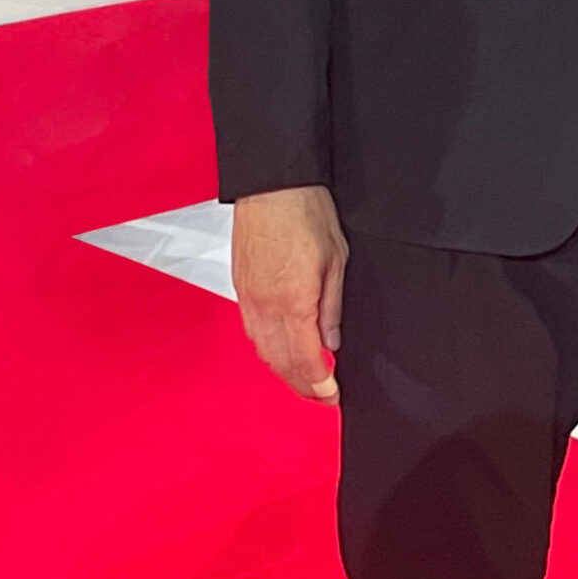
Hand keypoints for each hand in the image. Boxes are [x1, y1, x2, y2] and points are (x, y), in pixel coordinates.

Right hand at [232, 183, 348, 403]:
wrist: (272, 183)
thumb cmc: (306, 209)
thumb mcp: (336, 257)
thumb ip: (333, 305)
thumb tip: (332, 342)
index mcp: (294, 300)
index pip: (305, 360)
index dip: (319, 385)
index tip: (331, 395)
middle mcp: (266, 306)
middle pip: (281, 364)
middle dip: (302, 385)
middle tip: (320, 394)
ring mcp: (249, 298)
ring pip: (263, 351)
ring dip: (284, 371)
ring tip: (304, 378)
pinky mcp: (240, 288)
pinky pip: (252, 332)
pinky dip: (267, 350)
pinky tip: (280, 351)